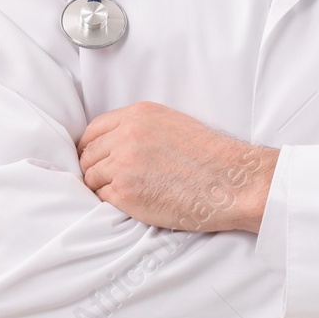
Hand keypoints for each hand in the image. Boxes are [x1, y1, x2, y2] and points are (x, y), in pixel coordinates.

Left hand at [77, 102, 276, 233]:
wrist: (231, 181)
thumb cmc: (210, 156)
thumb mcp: (173, 124)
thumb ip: (139, 128)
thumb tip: (112, 144)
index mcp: (138, 114)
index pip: (92, 130)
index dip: (91, 147)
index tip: (95, 158)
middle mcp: (126, 135)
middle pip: (87, 155)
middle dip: (95, 168)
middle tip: (112, 180)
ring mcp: (123, 164)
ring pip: (91, 178)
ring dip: (103, 187)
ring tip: (127, 192)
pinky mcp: (125, 193)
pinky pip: (102, 199)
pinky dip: (113, 202)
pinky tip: (134, 202)